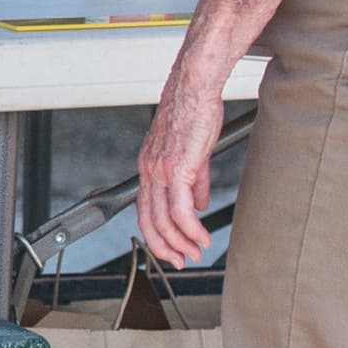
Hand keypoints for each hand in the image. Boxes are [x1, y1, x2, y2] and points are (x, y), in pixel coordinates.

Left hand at [131, 71, 227, 268]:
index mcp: (149, 167)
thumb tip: (198, 204)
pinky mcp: (177, 168)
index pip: (146, 211)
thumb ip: (194, 181)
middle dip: (165, 247)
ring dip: (182, 242)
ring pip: (164, 220)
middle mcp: (149, 171)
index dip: (157, 235)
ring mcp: (160, 170)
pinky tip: (202, 236)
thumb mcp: (190, 152)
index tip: (173, 249)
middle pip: (150, 222)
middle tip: (182, 260)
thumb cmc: (193, 111)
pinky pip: (181, 210)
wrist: (194, 87)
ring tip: (197, 250)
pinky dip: (191, 229)